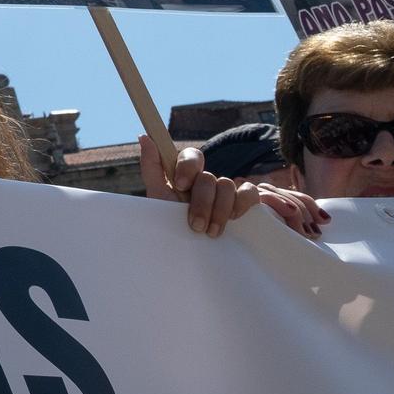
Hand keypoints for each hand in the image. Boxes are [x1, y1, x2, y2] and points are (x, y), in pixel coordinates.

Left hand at [137, 136, 325, 238]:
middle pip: (208, 176)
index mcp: (185, 177)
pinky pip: (249, 192)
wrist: (187, 256)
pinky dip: (241, 204)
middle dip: (201, 202)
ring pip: (227, 184)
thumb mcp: (157, 199)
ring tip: (211, 233)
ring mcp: (224, 192)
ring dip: (219, 210)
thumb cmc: (169, 226)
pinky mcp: (243, 203)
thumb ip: (152, 168)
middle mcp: (205, 182)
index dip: (188, 166)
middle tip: (194, 225)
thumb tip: (145, 136)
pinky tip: (234, 219)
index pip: (192, 156)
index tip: (180, 185)